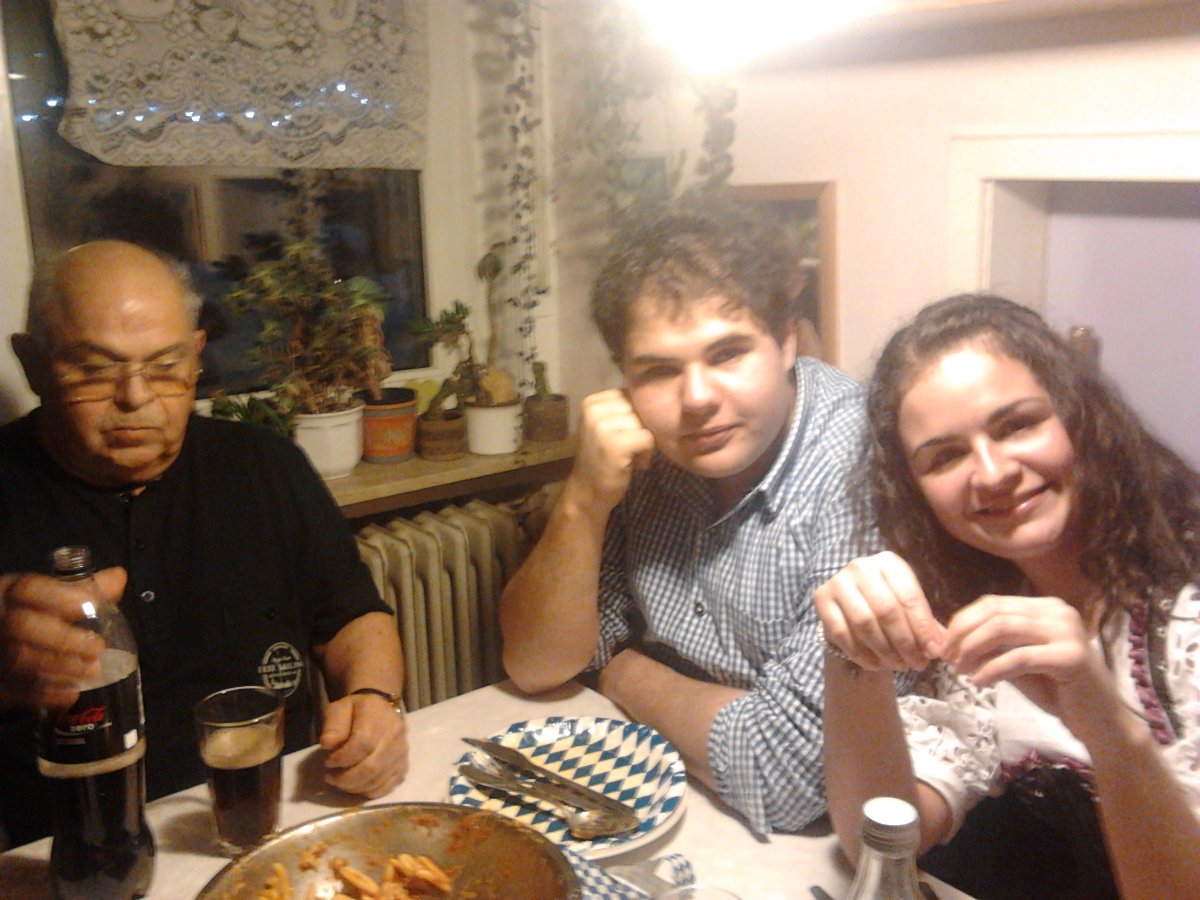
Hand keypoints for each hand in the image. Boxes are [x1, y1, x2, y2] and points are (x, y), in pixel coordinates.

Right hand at [0, 568, 126, 709]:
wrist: (2, 648)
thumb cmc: (29, 618)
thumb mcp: (46, 598)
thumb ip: (81, 589)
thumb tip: (118, 577)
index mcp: (9, 593)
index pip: (27, 588)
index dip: (58, 596)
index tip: (86, 606)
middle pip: (22, 626)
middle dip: (63, 638)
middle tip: (97, 648)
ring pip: (20, 660)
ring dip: (60, 667)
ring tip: (92, 671)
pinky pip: (14, 691)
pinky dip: (45, 694)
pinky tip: (70, 694)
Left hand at [319, 693, 408, 797]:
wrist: (380, 707)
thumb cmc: (356, 709)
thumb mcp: (339, 709)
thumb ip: (333, 726)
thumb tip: (327, 745)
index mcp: (376, 716)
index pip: (362, 743)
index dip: (342, 758)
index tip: (328, 761)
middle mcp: (394, 735)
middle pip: (371, 766)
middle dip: (346, 778)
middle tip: (331, 777)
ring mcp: (401, 752)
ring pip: (379, 778)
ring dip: (355, 787)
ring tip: (340, 782)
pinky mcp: (404, 765)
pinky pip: (389, 786)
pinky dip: (370, 791)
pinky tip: (357, 786)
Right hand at [568, 389, 654, 511]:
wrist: (588, 492)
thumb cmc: (603, 459)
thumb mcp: (607, 427)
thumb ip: (623, 410)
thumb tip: (657, 398)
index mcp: (592, 402)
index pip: (631, 395)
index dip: (636, 416)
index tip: (625, 435)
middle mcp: (593, 410)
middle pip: (638, 408)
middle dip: (641, 428)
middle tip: (630, 449)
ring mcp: (601, 426)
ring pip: (644, 423)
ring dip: (645, 442)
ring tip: (632, 457)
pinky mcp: (614, 444)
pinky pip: (647, 438)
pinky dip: (647, 453)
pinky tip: (636, 464)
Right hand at [813, 552, 945, 671]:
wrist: (851, 603)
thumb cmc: (888, 605)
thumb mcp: (910, 609)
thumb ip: (926, 627)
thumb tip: (940, 649)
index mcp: (889, 563)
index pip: (909, 596)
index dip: (922, 627)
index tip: (933, 652)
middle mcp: (861, 566)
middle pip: (886, 610)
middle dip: (904, 642)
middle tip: (916, 664)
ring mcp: (838, 582)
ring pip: (864, 622)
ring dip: (884, 650)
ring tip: (898, 666)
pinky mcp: (821, 599)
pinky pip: (841, 632)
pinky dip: (860, 653)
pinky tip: (875, 665)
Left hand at [942, 594, 1112, 727]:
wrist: (1101, 722)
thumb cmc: (1058, 692)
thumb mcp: (1017, 663)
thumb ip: (992, 646)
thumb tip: (950, 637)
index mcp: (1045, 607)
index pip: (992, 603)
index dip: (962, 622)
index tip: (944, 645)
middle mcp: (1058, 611)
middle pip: (993, 612)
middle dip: (963, 635)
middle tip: (947, 659)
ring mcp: (1068, 631)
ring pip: (1002, 629)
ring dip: (973, 650)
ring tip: (960, 670)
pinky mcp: (1072, 657)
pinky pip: (1019, 658)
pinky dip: (992, 669)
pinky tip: (979, 683)